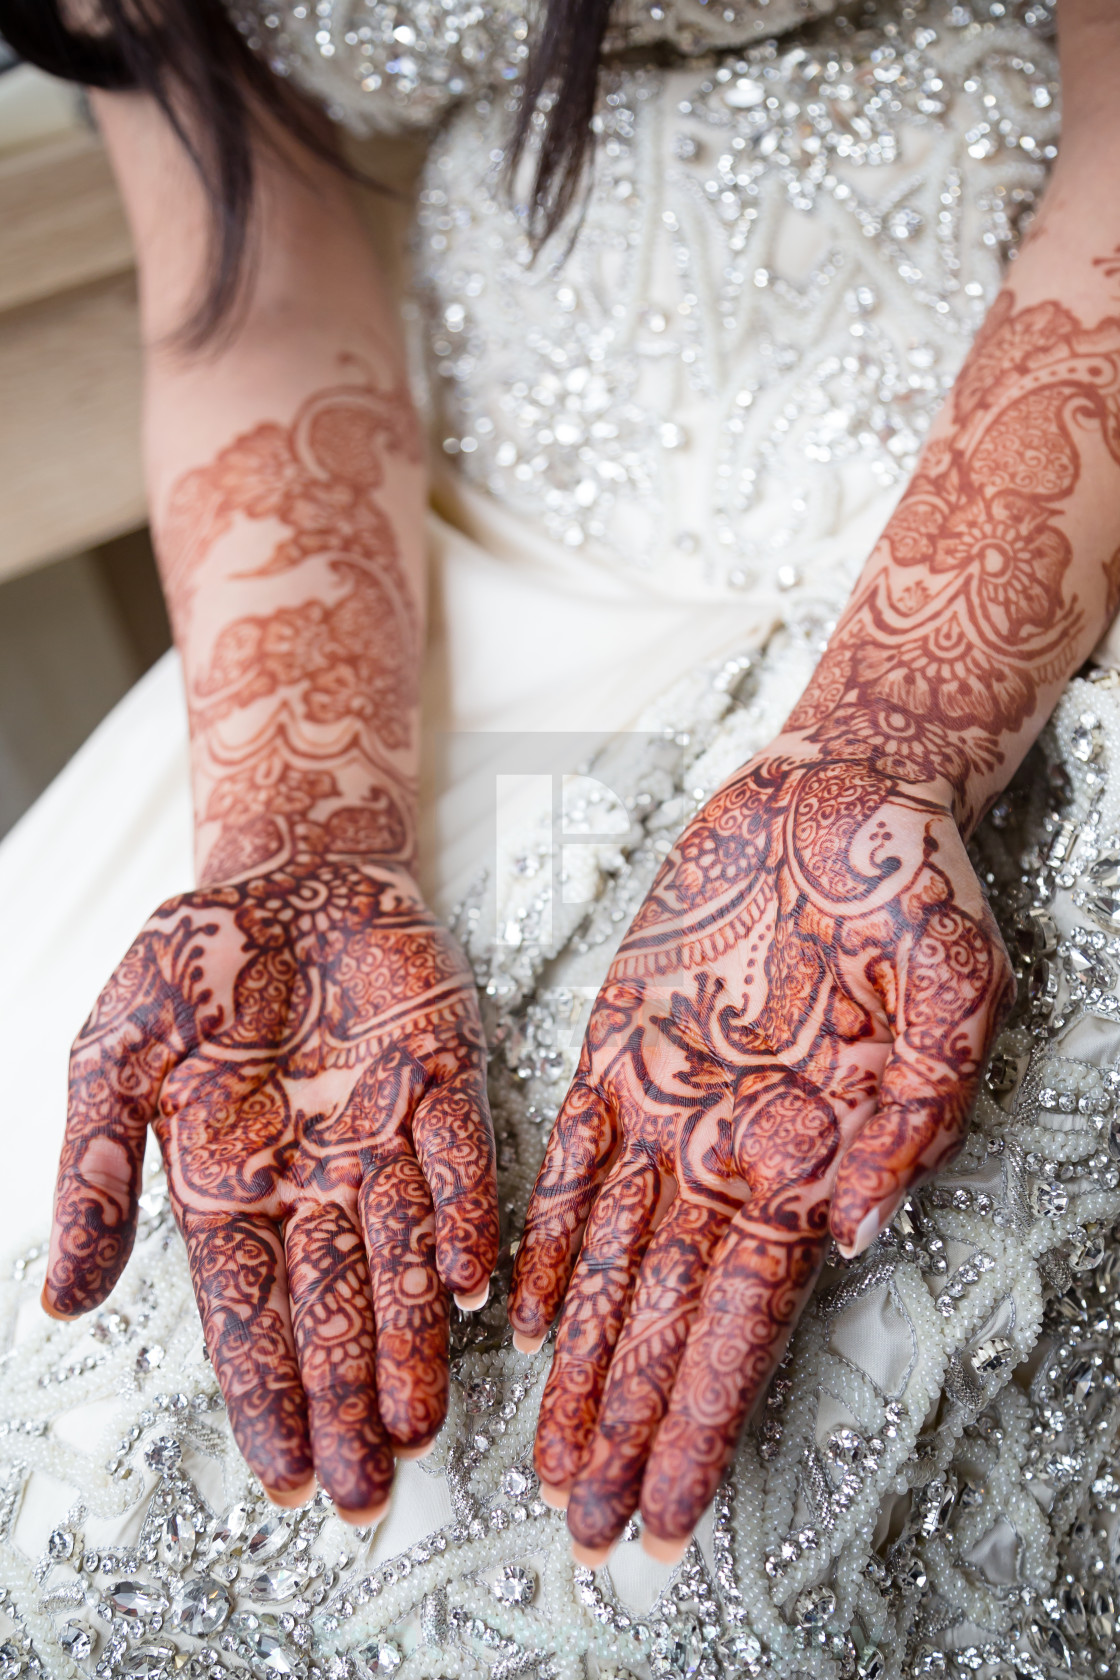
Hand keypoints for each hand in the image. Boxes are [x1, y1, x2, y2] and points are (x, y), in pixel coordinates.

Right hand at [43, 854, 497, 1520]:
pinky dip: (462, 1215)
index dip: (266, 1395)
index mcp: (229, 1185)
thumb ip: (94, 1176)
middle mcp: (314, 1178)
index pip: (247, 1313)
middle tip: (367, 1489)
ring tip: (420, 1425)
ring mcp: (383, 1131)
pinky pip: (458, 1156)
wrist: (277, 865)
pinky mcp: (441, 1074)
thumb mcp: (113, 1061)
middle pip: (333, 1306)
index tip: (287, 1478)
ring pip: (401, 1252)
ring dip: (411, 1336)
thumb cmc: (189, 964)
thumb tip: (60, 1304)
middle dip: (348, 1398)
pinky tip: (465, 1284)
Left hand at [507, 750, 1012, 1561]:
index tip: (677, 1508)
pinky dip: (552, 1232)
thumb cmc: (915, 885)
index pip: (747, 1318)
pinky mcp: (621, 1040)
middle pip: (666, 1312)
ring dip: (583, 1358)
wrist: (844, 796)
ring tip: (555, 1456)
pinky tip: (528, 1311)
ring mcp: (670, 1098)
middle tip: (593, 1525)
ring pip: (612, 1257)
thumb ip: (917, 1106)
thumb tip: (858, 1224)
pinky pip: (573, 1153)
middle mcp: (730, 1146)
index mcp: (809, 1149)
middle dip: (630, 1420)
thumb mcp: (957, 985)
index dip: (706, 1414)